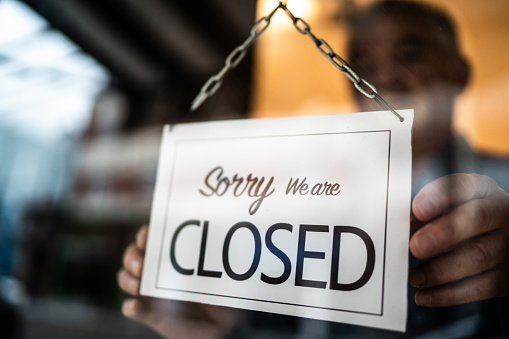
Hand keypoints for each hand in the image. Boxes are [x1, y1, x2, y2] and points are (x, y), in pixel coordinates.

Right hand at [117, 225, 242, 338]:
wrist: (219, 324)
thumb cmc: (221, 293)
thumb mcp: (219, 273)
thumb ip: (215, 262)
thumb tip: (226, 244)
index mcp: (171, 256)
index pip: (151, 238)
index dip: (145, 235)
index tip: (147, 239)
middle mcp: (156, 271)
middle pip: (132, 256)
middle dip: (131, 257)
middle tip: (142, 265)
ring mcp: (150, 291)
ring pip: (126, 279)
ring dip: (128, 280)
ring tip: (139, 287)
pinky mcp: (149, 313)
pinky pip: (131, 308)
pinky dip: (131, 306)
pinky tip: (137, 305)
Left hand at [408, 173, 508, 306]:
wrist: (497, 239)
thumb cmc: (460, 218)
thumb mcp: (446, 207)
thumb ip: (425, 213)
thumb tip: (399, 230)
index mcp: (483, 190)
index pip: (466, 186)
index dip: (441, 196)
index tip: (418, 209)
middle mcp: (501, 214)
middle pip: (477, 219)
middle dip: (444, 233)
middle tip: (416, 245)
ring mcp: (508, 245)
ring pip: (478, 256)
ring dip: (440, 269)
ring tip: (414, 277)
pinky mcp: (508, 276)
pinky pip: (481, 287)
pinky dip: (449, 294)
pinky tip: (424, 295)